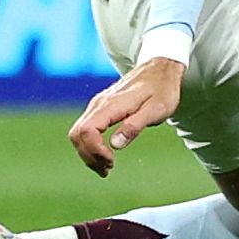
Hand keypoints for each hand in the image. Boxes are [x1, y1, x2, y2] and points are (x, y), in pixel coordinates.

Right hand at [69, 56, 185, 173]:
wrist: (161, 68)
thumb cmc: (162, 89)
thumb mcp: (156, 110)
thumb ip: (135, 126)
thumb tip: (115, 145)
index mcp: (111, 104)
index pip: (87, 131)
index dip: (95, 151)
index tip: (112, 161)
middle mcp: (99, 104)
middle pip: (77, 134)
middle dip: (88, 156)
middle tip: (107, 170)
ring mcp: (98, 105)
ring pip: (78, 132)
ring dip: (87, 153)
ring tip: (105, 167)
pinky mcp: (100, 107)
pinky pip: (85, 128)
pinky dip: (90, 145)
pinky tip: (104, 154)